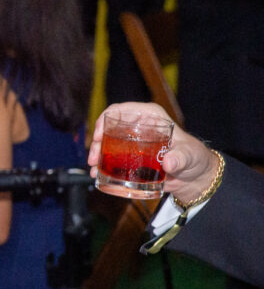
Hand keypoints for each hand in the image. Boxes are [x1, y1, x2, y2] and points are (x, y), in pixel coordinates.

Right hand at [88, 102, 218, 202]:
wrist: (194, 177)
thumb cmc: (195, 158)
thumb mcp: (189, 155)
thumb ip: (181, 157)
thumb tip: (169, 162)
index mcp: (150, 117)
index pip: (121, 110)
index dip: (104, 120)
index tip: (99, 137)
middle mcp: (138, 127)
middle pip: (109, 128)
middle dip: (97, 143)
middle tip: (93, 159)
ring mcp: (132, 142)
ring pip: (107, 144)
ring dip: (97, 155)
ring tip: (94, 169)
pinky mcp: (130, 158)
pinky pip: (112, 159)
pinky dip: (103, 166)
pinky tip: (98, 175)